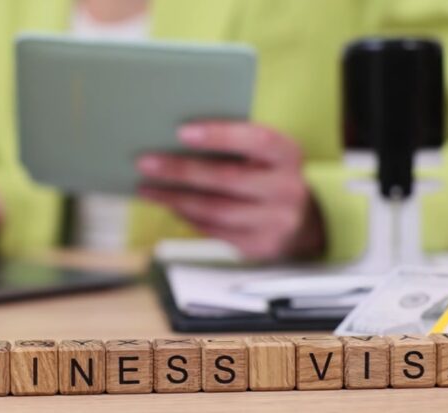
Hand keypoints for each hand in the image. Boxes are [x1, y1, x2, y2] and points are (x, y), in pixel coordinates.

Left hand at [136, 121, 324, 260]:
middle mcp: (286, 188)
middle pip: (227, 179)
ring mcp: (275, 221)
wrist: (302, 219)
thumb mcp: (265, 153)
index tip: (182, 132)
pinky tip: (169, 205)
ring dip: (175, 198)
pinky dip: (187, 216)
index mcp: (288, 154)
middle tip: (146, 163)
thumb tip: (176, 138)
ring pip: (215, 210)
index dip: (220, 136)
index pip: (256, 140)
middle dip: (181, 171)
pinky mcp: (259, 245)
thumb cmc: (268, 173)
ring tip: (147, 188)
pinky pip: (215, 230)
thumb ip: (234, 144)